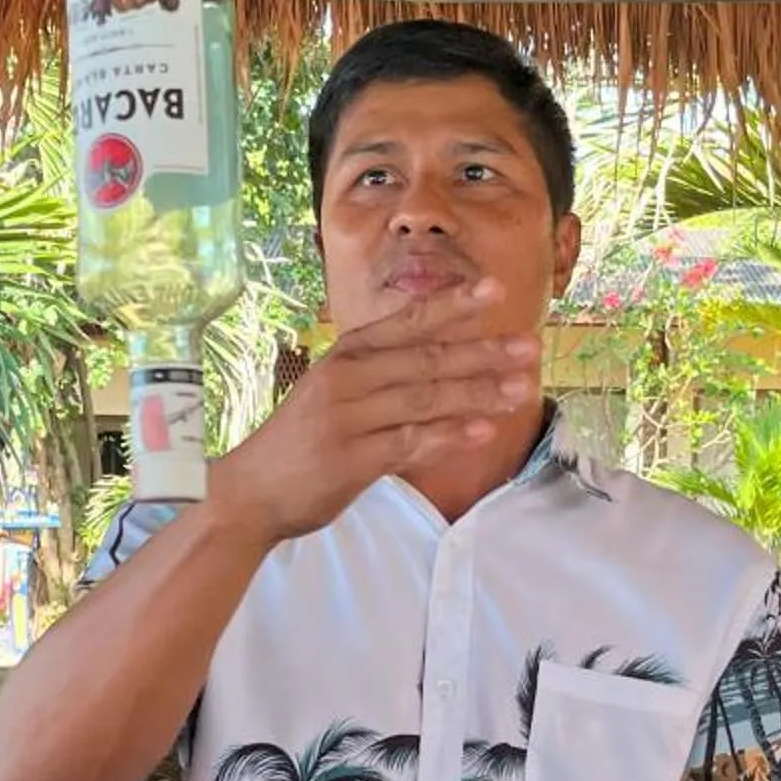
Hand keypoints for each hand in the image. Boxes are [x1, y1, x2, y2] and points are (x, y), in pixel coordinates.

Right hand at [206, 281, 540, 546]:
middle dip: (482, 352)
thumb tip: (443, 356)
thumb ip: (382, 372)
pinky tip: (482, 432)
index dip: (454, 305)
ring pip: (424, 398)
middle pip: (426, 358)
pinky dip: (448, 436)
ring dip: (477, 393)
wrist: (251, 489)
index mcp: (346, 354)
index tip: (495, 291)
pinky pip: (409, 442)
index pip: (408, 322)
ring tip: (520, 389)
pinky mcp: (352, 459)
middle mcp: (347, 378)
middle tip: (530, 347)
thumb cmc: (303, 438)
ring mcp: (349, 418)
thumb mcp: (335, 389)